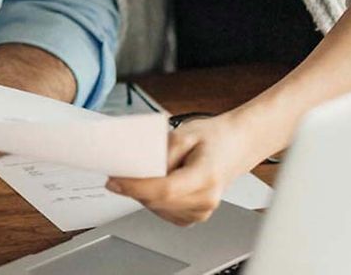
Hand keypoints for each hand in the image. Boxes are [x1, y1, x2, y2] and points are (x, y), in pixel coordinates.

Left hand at [105, 113, 261, 224]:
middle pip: (157, 201)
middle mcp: (205, 201)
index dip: (136, 187)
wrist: (236, 146)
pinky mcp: (194, 217)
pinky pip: (163, 211)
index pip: (164, 190)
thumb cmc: (214, 138)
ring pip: (157, 208)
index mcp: (206, 177)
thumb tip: (136, 168)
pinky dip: (153, 198)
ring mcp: (201, 212)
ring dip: (142, 193)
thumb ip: (160, 152)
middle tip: (118, 172)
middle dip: (133, 188)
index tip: (114, 180)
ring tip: (143, 173)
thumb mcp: (184, 134)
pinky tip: (155, 183)